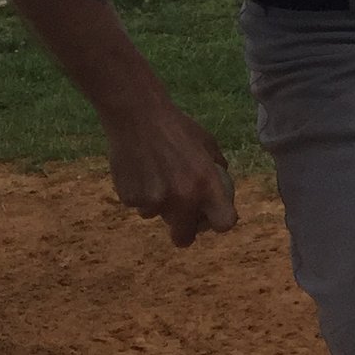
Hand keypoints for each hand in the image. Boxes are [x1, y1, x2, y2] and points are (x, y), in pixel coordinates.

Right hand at [101, 97, 236, 247]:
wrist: (138, 117)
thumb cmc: (177, 128)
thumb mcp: (207, 144)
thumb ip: (215, 169)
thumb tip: (222, 190)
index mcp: (206, 184)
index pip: (224, 223)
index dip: (219, 224)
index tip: (213, 221)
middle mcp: (182, 197)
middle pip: (184, 237)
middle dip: (184, 233)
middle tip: (182, 222)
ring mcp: (154, 201)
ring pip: (157, 216)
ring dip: (158, 205)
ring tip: (155, 175)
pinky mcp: (130, 198)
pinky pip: (138, 205)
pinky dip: (139, 194)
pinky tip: (139, 170)